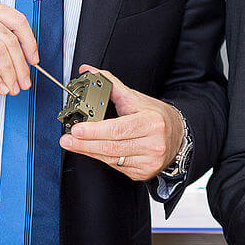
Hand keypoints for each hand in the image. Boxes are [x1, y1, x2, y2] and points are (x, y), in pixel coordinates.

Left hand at [59, 65, 184, 180]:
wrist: (178, 135)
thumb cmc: (155, 116)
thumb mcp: (136, 98)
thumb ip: (111, 85)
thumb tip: (89, 71)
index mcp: (152, 122)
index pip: (118, 129)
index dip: (94, 131)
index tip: (77, 130)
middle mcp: (153, 143)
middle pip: (111, 147)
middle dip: (85, 144)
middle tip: (67, 140)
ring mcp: (149, 161)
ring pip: (112, 159)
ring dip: (91, 152)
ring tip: (75, 144)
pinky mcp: (144, 173)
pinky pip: (117, 167)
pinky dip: (103, 158)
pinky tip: (96, 151)